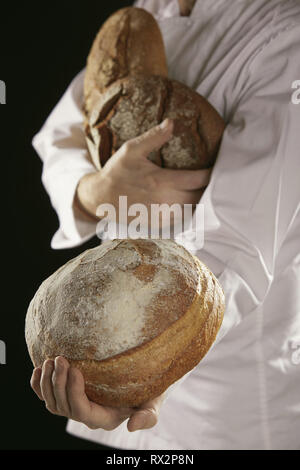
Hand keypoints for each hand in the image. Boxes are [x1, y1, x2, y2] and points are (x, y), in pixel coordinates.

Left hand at [30, 356, 165, 431]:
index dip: (75, 392)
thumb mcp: (154, 402)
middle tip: (60, 358)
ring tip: (52, 359)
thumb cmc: (150, 391)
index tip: (76, 369)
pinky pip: (46, 396)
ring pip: (52, 403)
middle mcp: (87, 415)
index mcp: (105, 418)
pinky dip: (39, 385)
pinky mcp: (68, 395)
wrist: (143, 381)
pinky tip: (39, 368)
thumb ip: (148, 416)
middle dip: (59, 383)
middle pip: (64, 406)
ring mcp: (76, 406)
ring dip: (48, 382)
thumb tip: (132, 426)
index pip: (82, 411)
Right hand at [76, 119, 211, 222]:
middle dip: (209, 189)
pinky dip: (190, 212)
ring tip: (208, 191)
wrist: (100, 198)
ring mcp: (162, 215)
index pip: (198, 179)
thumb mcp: (131, 150)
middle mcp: (165, 201)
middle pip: (200, 197)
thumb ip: (153, 137)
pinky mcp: (158, 223)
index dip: (212, 174)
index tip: (218, 166)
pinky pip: (182, 219)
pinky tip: (193, 203)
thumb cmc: (116, 172)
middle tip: (217, 179)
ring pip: (193, 211)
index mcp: (162, 181)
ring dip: (201, 201)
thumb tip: (172, 122)